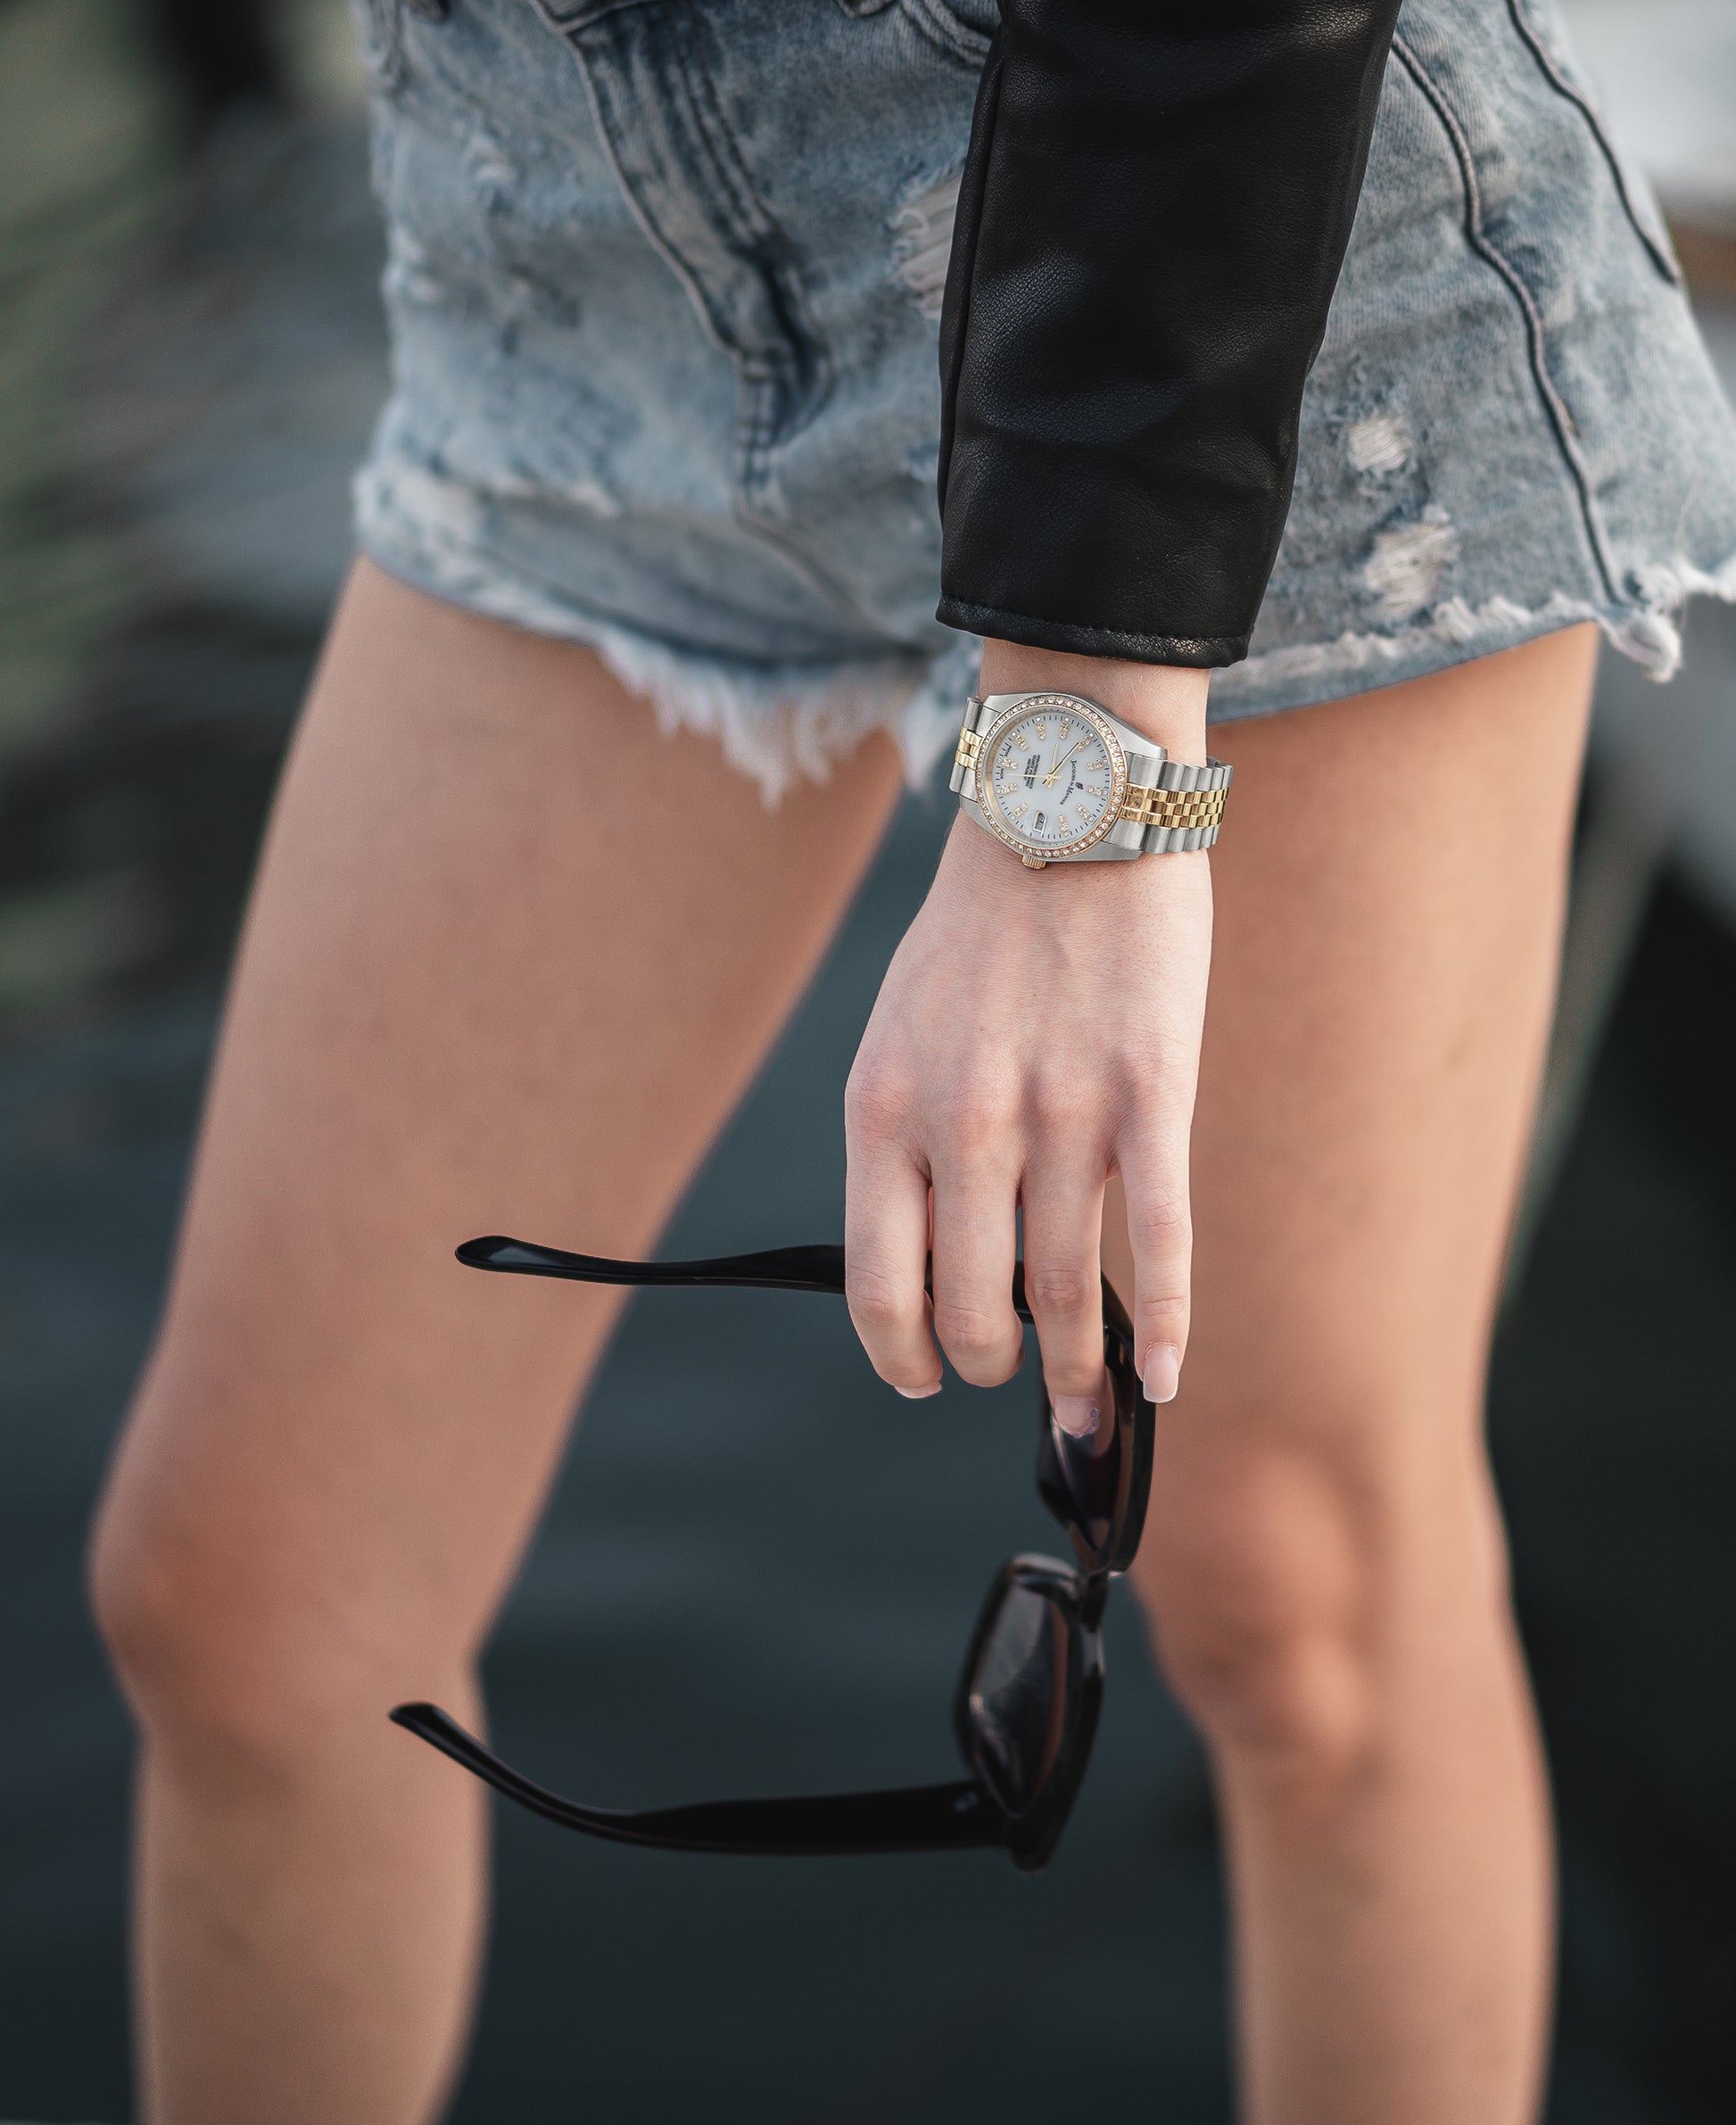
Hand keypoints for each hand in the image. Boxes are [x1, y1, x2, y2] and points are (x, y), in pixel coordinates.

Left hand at [845, 647, 1212, 1431]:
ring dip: (1075, 1371)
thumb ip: (904, 1142)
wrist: (1067, 810)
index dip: (902, 1357)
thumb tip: (930, 1254)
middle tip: (1009, 1374)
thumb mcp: (898, 1033)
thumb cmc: (979, 932)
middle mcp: (963, 1123)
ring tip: (1085, 1406)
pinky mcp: (1151, 1095)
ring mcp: (1061, 1113)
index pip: (878, 1287)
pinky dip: (1165, 1328)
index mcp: (881, 1109)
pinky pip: (1161, 1242)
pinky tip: (1161, 1377)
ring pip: (1067, 1294)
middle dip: (990, 1366)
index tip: (924, 1378)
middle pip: (972, 1309)